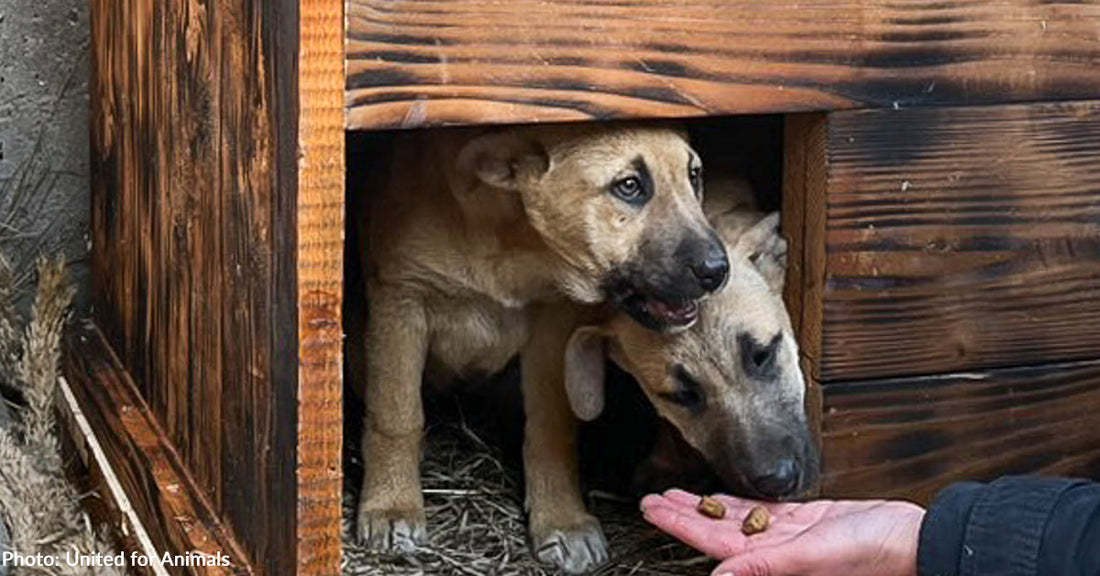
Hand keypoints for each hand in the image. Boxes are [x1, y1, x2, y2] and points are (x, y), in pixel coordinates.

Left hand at [641, 489, 923, 575]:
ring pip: (734, 520)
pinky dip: (739, 504)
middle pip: (716, 530)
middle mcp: (773, 553)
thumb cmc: (873, 554)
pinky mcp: (804, 522)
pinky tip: (719, 496)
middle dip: (682, 514)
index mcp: (770, 563)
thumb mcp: (815, 555)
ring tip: (674, 493)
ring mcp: (786, 537)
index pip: (712, 543)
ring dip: (704, 507)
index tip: (651, 509)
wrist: (911, 541)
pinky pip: (762, 512)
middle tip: (650, 498)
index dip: (679, 525)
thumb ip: (766, 565)